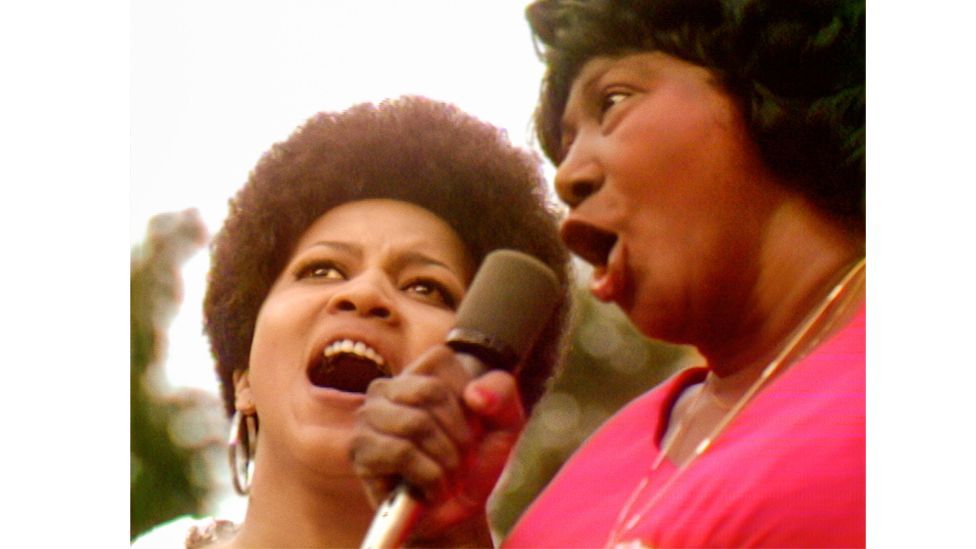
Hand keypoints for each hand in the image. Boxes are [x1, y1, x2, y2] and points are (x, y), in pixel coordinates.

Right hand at [350, 343, 524, 537]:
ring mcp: (368, 417)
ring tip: (446, 474)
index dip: (468, 403)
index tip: (471, 428)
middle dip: (458, 435)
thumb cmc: (478, 460)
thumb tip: (474, 395)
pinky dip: (428, 476)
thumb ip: (502, 394)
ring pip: (415, 423)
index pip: (444, 364)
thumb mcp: (505, 424)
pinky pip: (401, 452)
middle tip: (460, 459)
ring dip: (445, 459)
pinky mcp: (360, 450)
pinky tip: (430, 487)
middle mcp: (388, 386)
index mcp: (421, 369)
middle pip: (430, 392)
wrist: (459, 510)